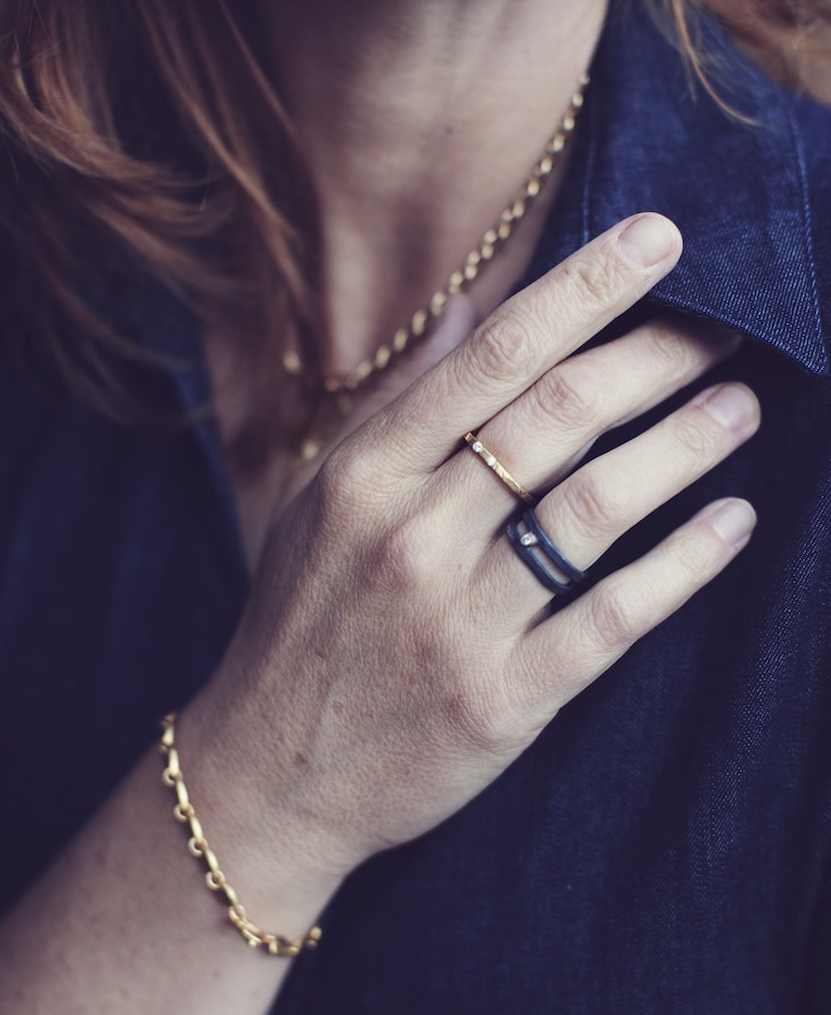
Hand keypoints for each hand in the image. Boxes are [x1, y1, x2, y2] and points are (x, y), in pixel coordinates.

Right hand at [195, 214, 758, 881]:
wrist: (269, 776)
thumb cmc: (301, 628)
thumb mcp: (319, 506)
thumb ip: (399, 413)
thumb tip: (467, 316)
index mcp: (363, 475)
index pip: (494, 356)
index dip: (586, 289)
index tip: (660, 238)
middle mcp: (411, 537)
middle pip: (559, 417)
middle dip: (657, 356)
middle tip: (726, 325)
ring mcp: (458, 621)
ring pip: (595, 508)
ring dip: (684, 447)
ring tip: (743, 407)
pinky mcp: (502, 701)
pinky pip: (612, 618)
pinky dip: (683, 565)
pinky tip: (734, 523)